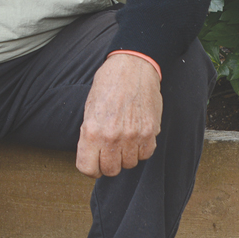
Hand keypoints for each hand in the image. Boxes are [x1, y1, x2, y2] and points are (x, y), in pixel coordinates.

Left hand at [75, 53, 162, 177]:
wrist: (134, 66)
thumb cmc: (108, 84)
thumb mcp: (89, 108)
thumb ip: (90, 134)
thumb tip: (92, 156)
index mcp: (92, 131)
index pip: (87, 169)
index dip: (90, 167)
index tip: (94, 162)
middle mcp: (112, 137)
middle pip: (110, 171)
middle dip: (108, 163)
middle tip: (109, 150)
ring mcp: (133, 136)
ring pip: (129, 164)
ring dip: (126, 155)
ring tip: (123, 137)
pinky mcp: (150, 132)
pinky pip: (145, 154)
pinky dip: (141, 149)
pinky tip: (136, 134)